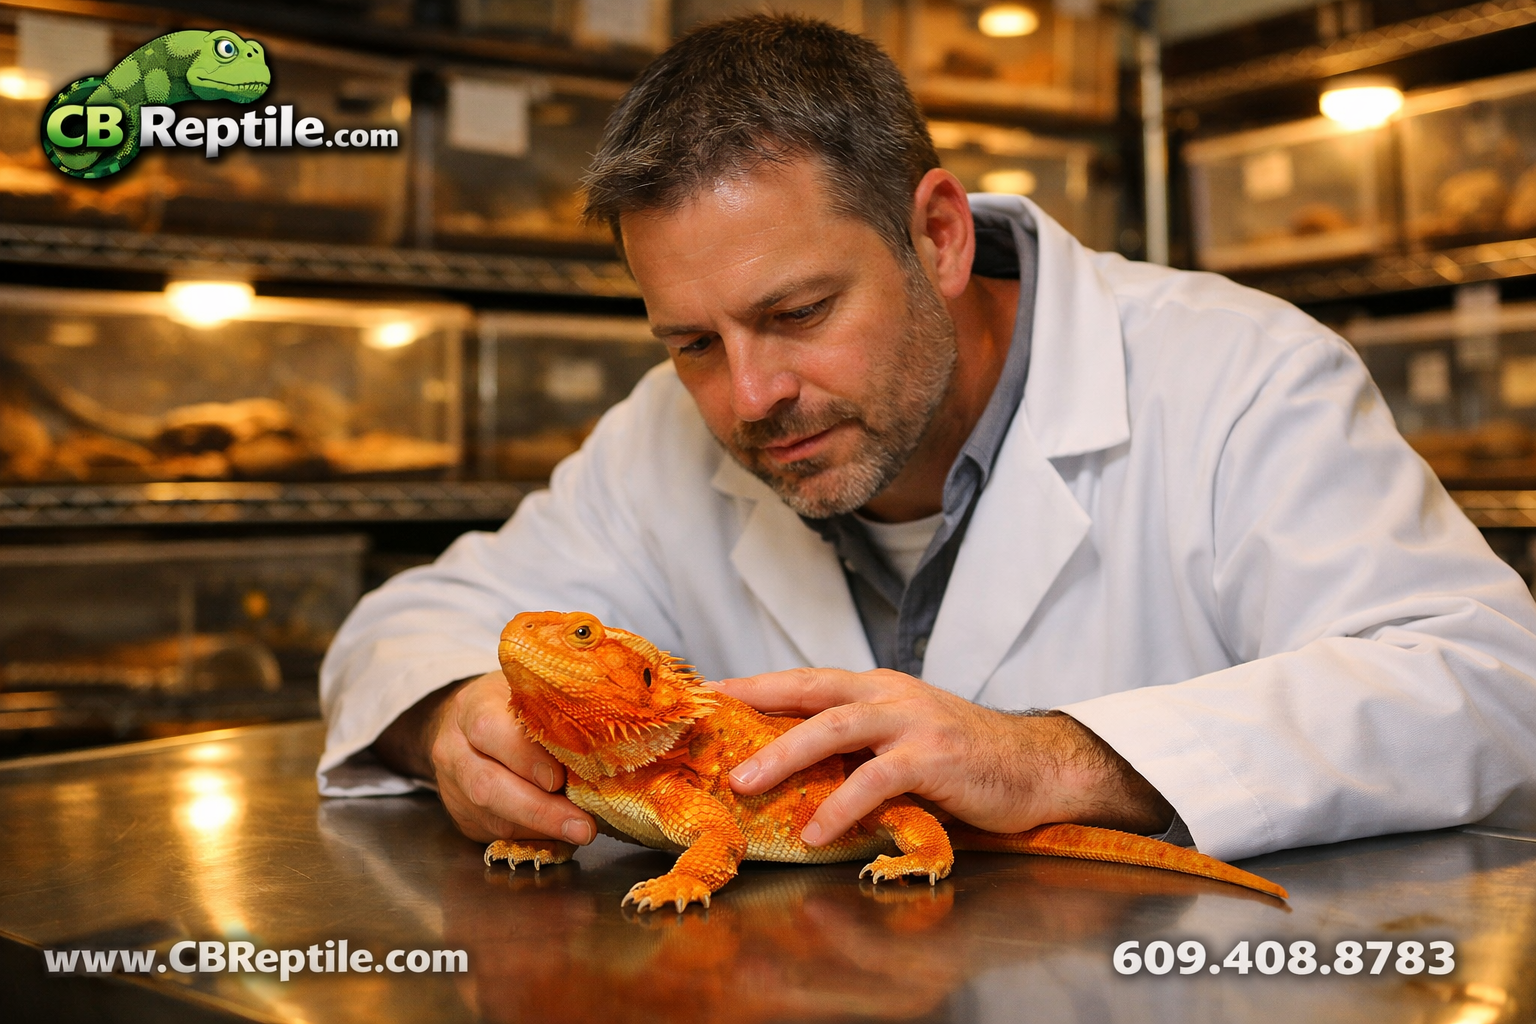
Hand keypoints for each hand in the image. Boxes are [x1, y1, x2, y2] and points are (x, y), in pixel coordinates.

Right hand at [372, 671, 596, 846]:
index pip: (489, 730)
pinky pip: (497, 833)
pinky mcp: (464, 816)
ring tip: (582, 830)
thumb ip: (554, 708)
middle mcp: (454, 749)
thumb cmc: (511, 702)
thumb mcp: (529, 690)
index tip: (559, 777)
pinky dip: (534, 835)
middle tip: (582, 825)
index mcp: (471, 706)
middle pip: (486, 785)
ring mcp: (453, 787)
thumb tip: (604, 740)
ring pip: (492, 817)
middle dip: (538, 810)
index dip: (524, 756)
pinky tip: (561, 831)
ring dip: (542, 829)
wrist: (465, 724)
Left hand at [714, 668, 1172, 845]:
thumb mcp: (905, 741)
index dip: (758, 685)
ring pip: (835, 727)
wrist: (1039, 766)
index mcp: (878, 688)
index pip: (807, 680)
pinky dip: (841, 805)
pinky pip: (876, 780)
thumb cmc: (968, 761)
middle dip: (757, 709)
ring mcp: (913, 723)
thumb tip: (796, 772)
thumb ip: (860, 748)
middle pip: (811, 693)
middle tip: (713, 735)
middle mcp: (891, 695)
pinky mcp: (934, 758)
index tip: (711, 694)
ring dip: (785, 755)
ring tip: (747, 783)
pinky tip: (817, 830)